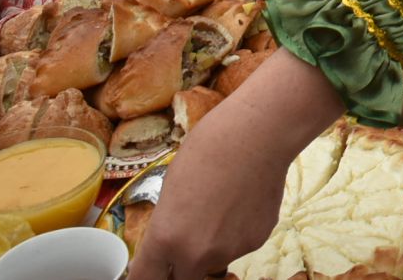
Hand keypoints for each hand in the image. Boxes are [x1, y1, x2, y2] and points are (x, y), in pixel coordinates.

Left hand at [127, 51, 343, 279]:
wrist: (256, 136)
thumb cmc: (207, 149)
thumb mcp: (170, 187)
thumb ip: (169, 224)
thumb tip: (173, 240)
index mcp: (166, 238)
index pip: (146, 278)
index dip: (148, 275)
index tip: (152, 270)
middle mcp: (196, 254)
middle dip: (181, 267)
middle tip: (187, 240)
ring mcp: (230, 251)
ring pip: (214, 261)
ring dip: (211, 246)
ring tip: (222, 206)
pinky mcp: (257, 241)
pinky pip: (239, 245)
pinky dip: (237, 232)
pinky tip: (241, 201)